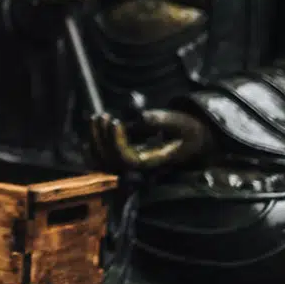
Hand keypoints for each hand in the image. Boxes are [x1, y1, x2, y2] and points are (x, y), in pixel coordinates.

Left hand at [89, 109, 210, 172]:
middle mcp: (138, 168)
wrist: (192, 139)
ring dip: (95, 139)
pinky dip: (93, 144)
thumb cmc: (186, 131)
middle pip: (110, 161)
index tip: (116, 122)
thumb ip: (162, 120)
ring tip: (96, 118)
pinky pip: (101, 157)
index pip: (127, 159)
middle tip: (103, 116)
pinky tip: (92, 127)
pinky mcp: (123, 157)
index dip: (117, 142)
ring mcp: (129, 164)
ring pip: (102, 160)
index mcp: (152, 162)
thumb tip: (141, 117)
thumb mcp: (180, 123)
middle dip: (102, 138)